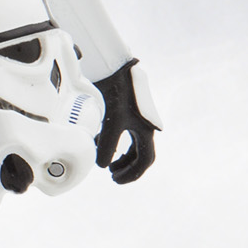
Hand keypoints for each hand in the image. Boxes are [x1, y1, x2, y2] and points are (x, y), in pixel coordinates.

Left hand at [94, 61, 157, 185]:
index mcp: (146, 130)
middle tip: (112, 175)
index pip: (145, 160)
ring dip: (123, 158)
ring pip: (134, 146)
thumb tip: (102, 165)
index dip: (132, 173)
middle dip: (128, 168)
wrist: (115, 67)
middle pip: (141, 155)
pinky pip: (126, 135)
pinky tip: (103, 145)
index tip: (116, 180)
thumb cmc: (117, 92)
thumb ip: (107, 144)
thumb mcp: (112, 120)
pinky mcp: (127, 113)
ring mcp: (137, 120)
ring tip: (108, 164)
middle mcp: (145, 126)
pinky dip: (116, 144)